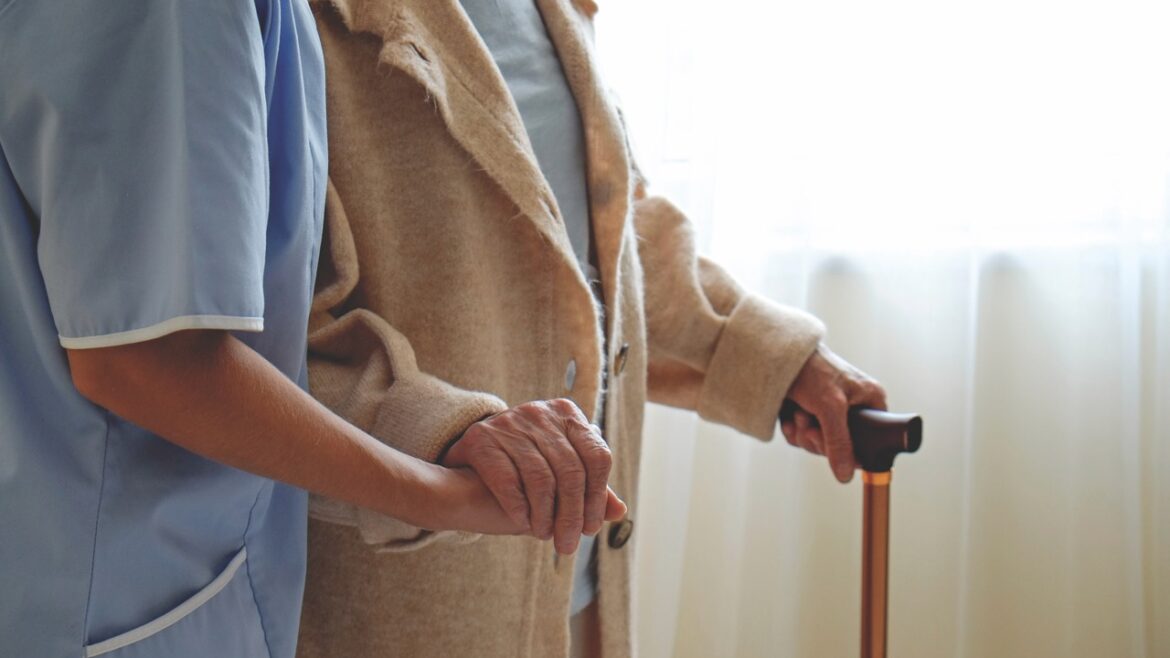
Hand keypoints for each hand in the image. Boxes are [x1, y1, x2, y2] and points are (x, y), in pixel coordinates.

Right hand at [442, 398, 626, 553]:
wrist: (464, 471)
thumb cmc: (522, 473)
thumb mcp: (560, 475)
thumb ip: (589, 490)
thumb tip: (620, 511)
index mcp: (565, 413)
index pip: (597, 456)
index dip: (597, 497)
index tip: (589, 528)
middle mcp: (538, 413)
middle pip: (570, 471)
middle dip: (572, 515)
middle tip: (568, 545)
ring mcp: (508, 423)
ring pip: (541, 479)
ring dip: (546, 516)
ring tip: (546, 537)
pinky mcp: (480, 439)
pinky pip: (509, 481)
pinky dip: (520, 508)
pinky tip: (523, 523)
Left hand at [780, 344, 886, 482]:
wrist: (777, 352)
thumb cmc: (812, 369)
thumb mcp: (830, 406)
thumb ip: (839, 442)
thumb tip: (846, 476)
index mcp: (871, 402)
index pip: (873, 442)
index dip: (852, 453)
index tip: (834, 451)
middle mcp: (854, 408)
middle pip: (841, 448)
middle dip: (819, 441)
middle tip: (809, 427)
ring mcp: (830, 412)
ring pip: (819, 445)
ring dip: (803, 435)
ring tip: (798, 413)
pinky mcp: (809, 413)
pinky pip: (802, 438)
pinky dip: (793, 431)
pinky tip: (788, 416)